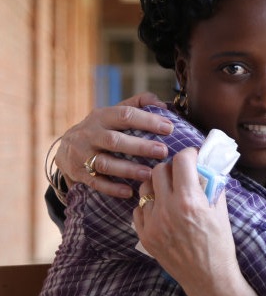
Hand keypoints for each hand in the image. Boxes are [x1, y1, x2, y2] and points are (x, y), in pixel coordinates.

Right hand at [55, 92, 172, 197]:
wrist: (65, 147)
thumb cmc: (102, 128)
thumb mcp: (114, 111)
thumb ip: (138, 103)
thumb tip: (163, 105)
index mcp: (102, 116)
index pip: (125, 115)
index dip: (147, 120)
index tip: (169, 128)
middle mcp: (90, 134)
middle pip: (114, 140)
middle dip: (140, 146)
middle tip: (162, 151)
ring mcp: (82, 155)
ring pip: (105, 163)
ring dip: (128, 170)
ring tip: (149, 174)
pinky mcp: (78, 173)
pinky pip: (96, 182)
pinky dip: (112, 188)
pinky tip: (129, 192)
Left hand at [133, 148, 258, 295]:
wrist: (209, 278)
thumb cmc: (219, 244)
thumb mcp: (220, 210)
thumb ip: (212, 185)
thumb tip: (207, 165)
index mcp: (190, 200)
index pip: (181, 160)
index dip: (189, 154)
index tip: (194, 157)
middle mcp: (167, 209)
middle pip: (159, 170)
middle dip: (173, 168)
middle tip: (182, 174)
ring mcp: (153, 223)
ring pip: (145, 187)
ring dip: (158, 184)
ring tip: (170, 192)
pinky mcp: (145, 236)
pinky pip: (139, 209)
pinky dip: (150, 205)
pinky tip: (163, 211)